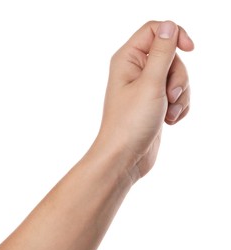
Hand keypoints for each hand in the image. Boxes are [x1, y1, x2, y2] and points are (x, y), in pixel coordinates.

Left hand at [97, 21, 193, 179]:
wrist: (125, 157)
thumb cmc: (130, 123)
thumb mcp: (150, 83)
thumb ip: (161, 53)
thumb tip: (169, 26)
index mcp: (128, 60)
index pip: (155, 31)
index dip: (175, 35)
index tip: (190, 48)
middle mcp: (136, 71)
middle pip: (171, 57)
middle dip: (177, 77)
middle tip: (169, 96)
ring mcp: (146, 89)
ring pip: (177, 78)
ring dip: (180, 96)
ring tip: (168, 114)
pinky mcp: (155, 103)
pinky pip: (177, 95)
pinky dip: (179, 107)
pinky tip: (170, 121)